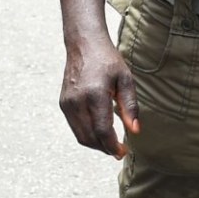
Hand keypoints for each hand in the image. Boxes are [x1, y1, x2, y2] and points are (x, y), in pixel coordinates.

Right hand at [60, 37, 139, 158]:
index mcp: (95, 94)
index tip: (123, 152)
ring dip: (96, 144)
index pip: (102, 131)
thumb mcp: (125, 80)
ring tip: (110, 143)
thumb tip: (134, 131)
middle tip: (119, 150)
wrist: (84, 45)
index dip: (113, 146)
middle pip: (91, 137)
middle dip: (105, 148)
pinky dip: (87, 135)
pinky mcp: (63, 104)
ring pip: (81, 136)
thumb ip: (130, 107)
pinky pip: (75, 128)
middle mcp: (78, 101)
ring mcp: (68, 103)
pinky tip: (99, 132)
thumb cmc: (108, 61)